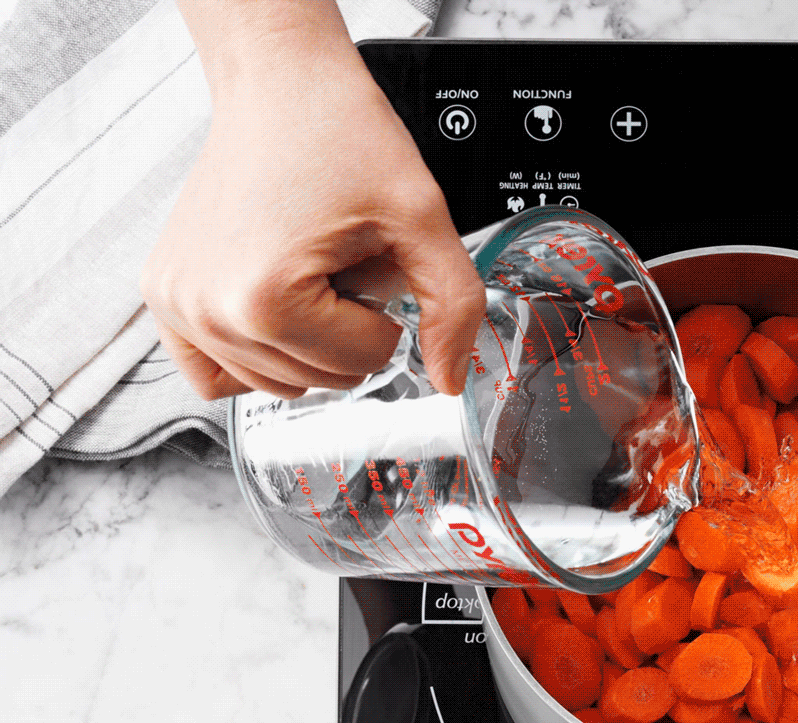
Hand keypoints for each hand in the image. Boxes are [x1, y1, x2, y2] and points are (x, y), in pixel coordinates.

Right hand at [143, 2, 484, 398]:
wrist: (279, 85)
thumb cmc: (338, 134)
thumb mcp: (422, 220)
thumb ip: (453, 306)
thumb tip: (451, 381)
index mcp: (265, 300)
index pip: (367, 360)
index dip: (386, 309)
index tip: (367, 258)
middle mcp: (210, 311)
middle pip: (325, 378)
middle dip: (349, 325)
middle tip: (338, 257)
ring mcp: (179, 307)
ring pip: (280, 382)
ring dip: (309, 339)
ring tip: (307, 267)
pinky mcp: (164, 298)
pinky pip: (215, 376)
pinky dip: (255, 356)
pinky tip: (272, 305)